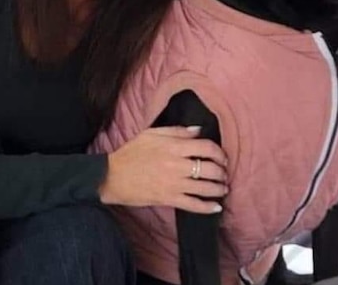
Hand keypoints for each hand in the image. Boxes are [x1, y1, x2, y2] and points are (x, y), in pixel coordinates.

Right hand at [98, 126, 228, 213]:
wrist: (113, 176)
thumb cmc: (132, 152)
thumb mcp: (152, 133)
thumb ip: (178, 131)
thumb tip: (199, 130)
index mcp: (174, 146)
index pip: (206, 147)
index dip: (219, 152)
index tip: (222, 157)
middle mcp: (177, 165)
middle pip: (209, 168)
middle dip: (221, 171)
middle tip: (224, 173)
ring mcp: (174, 184)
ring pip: (205, 187)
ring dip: (219, 188)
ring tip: (223, 188)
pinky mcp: (169, 199)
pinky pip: (193, 205)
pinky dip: (207, 207)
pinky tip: (216, 207)